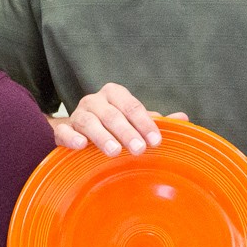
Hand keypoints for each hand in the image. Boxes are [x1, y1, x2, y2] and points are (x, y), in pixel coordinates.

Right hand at [52, 83, 187, 155]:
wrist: (77, 131)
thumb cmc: (111, 125)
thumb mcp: (133, 121)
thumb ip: (154, 121)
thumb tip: (184, 119)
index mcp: (114, 94)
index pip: (131, 106)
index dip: (145, 123)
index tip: (156, 141)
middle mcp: (94, 101)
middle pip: (112, 115)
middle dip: (127, 132)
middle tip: (139, 149)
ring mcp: (77, 115)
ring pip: (89, 122)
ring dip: (102, 136)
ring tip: (114, 151)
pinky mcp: (62, 130)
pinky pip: (64, 131)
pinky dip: (71, 137)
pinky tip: (81, 145)